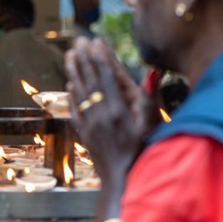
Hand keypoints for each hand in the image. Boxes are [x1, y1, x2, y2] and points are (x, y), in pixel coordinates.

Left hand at [64, 38, 158, 187]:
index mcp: (117, 110)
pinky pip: (75, 111)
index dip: (100, 57)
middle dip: (84, 59)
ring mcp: (90, 125)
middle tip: (78, 41)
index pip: (105, 77)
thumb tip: (152, 71)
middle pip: (89, 81)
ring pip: (79, 93)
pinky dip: (72, 96)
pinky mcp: (85, 135)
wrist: (122, 181)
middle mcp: (100, 114)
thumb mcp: (152, 126)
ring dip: (73, 72)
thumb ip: (150, 98)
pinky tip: (69, 85)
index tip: (94, 41)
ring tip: (69, 55)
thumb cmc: (143, 153)